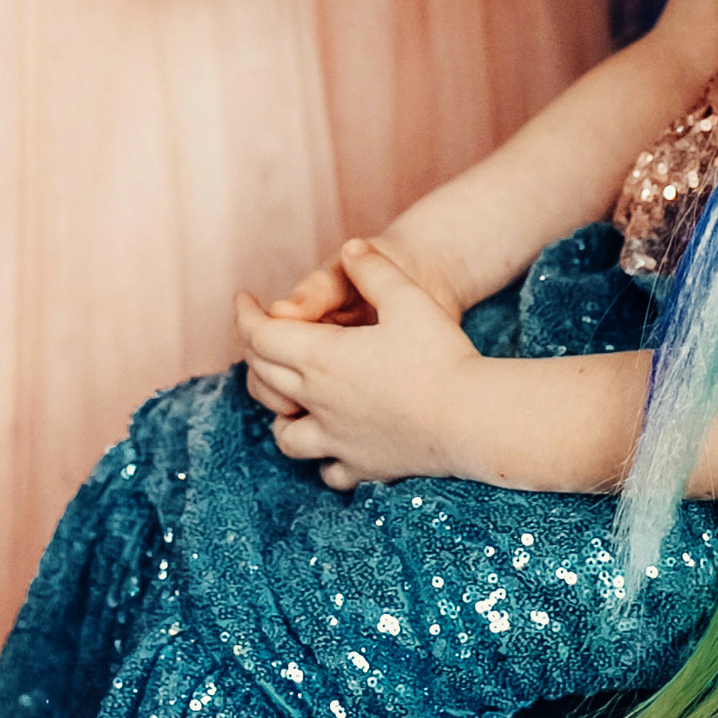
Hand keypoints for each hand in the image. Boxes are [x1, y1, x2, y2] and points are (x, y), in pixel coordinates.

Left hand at [234, 239, 484, 489]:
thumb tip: (351, 247)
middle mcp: (319, 403)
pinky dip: (321, 459)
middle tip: (261, 336)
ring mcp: (338, 441)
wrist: (473, 420)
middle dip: (255, 354)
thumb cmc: (442, 356)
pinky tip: (331, 446)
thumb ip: (374, 270)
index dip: (245, 316)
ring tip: (289, 397)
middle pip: (263, 380)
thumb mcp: (409, 298)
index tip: (243, 300)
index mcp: (321, 358)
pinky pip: (328, 471)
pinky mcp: (365, 467)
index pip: (259, 337)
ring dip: (279, 412)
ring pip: (284, 434)